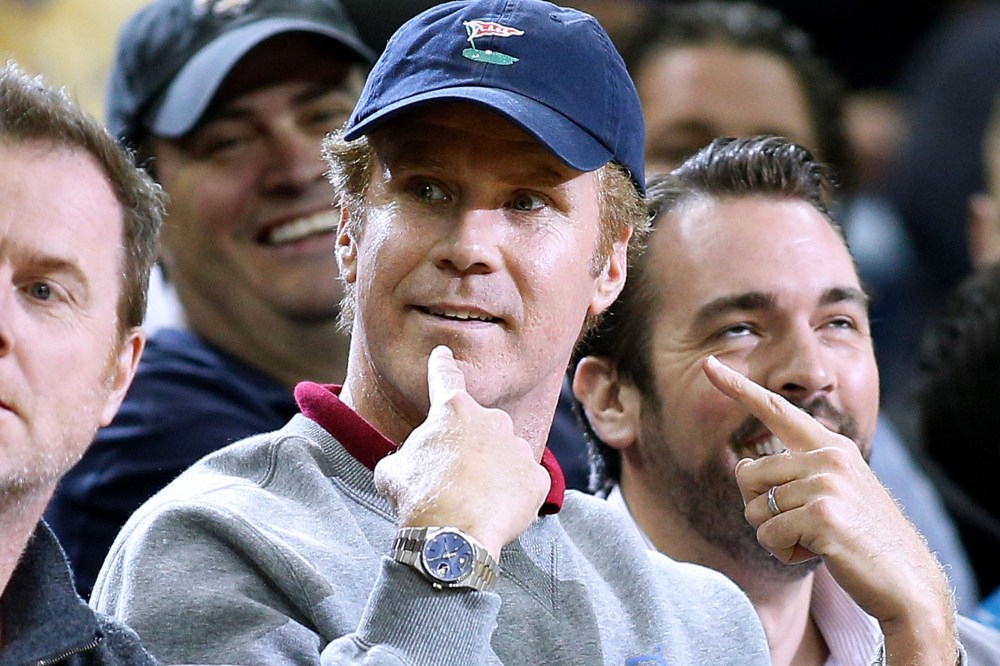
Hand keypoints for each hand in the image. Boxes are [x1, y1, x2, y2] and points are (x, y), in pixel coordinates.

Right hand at [374, 345, 550, 559]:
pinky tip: (494, 508)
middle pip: (478, 426)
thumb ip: (406, 454)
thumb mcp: (393, 471)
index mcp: (453, 411)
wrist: (454, 537)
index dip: (442, 364)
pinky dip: (511, 492)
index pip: (445, 377)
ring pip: (504, 452)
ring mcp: (519, 448)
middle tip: (451, 476)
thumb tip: (409, 460)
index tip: (444, 354)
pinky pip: (523, 480)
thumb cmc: (420, 499)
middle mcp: (492, 419)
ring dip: (491, 468)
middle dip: (467, 445)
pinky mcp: (537, 477)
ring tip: (473, 498)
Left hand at [702, 355, 957, 664]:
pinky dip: (783, 553)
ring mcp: (826, 483)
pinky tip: (819, 554)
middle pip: (748, 475)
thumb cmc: (864, 541)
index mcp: (831, 446)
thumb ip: (791, 474)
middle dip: (762, 509)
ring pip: (755, 509)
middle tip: (801, 527)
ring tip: (816, 541)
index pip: (776, 410)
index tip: (708, 365)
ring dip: (775, 535)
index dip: (738, 388)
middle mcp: (828, 456)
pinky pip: (768, 535)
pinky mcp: (822, 515)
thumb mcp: (832, 494)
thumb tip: (742, 466)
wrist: (909, 583)